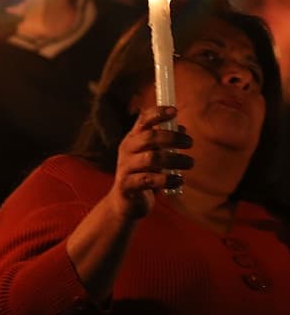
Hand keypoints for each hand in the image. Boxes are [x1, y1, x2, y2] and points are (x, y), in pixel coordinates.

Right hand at [107, 105, 192, 222]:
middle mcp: (126, 150)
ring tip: (190, 163)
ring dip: (176, 159)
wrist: (125, 202)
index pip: (142, 120)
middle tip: (190, 143)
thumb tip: (182, 128)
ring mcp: (125, 168)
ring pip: (152, 158)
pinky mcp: (127, 186)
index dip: (158, 113)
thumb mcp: (150, 154)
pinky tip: (179, 180)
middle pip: (150, 137)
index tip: (175, 111)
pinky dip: (169, 179)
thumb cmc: (143, 174)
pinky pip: (150, 180)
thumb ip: (163, 141)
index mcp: (132, 139)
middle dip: (173, 138)